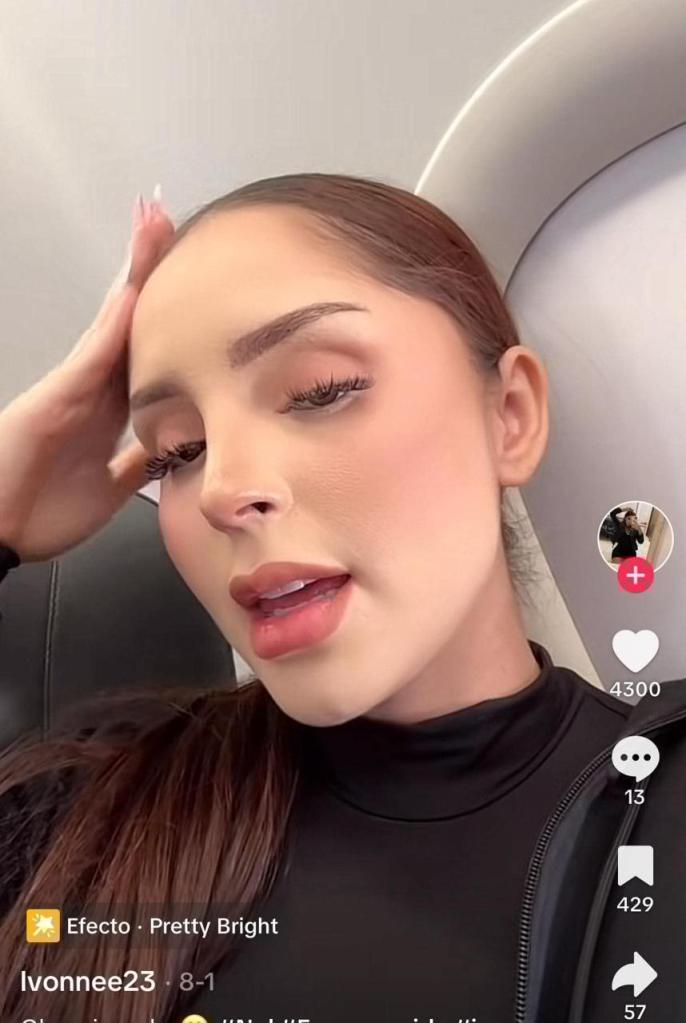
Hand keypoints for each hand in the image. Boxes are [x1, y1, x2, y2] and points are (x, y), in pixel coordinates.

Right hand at [0, 195, 174, 562]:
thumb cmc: (41, 507)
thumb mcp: (111, 486)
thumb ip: (140, 460)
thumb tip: (176, 446)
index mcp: (107, 408)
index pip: (146, 348)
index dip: (170, 312)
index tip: (194, 275)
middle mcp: (92, 387)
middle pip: (131, 317)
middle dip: (151, 269)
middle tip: (169, 219)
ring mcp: (74, 386)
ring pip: (114, 319)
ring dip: (135, 272)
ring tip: (152, 224)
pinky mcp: (57, 397)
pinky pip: (94, 352)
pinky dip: (116, 320)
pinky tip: (135, 288)